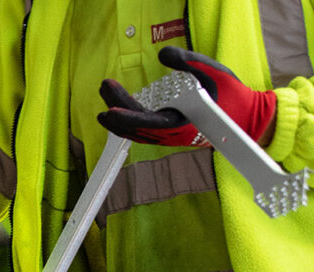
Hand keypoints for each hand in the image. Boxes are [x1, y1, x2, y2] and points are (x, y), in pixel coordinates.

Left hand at [97, 46, 276, 146]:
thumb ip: (190, 62)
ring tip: (106, 96)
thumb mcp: (215, 74)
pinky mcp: (170, 133)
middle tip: (106, 87)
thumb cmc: (232, 97)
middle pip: (138, 126)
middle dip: (118, 107)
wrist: (246, 118)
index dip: (128, 118)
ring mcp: (170, 136)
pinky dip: (129, 123)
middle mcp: (173, 134)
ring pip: (138, 131)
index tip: (110, 111)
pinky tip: (117, 111)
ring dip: (119, 117)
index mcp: (184, 124)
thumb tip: (164, 54)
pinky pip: (144, 131)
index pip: (150, 123)